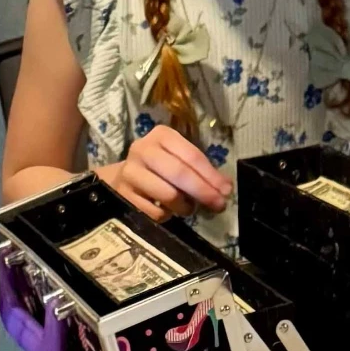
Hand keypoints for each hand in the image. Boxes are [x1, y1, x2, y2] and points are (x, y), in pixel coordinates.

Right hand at [95, 125, 231, 221]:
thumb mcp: (180, 159)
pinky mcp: (122, 194)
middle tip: (219, 205)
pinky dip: (167, 215)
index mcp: (162, 135)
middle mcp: (143, 150)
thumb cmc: (161, 166)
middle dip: (203, 191)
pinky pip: (154, 211)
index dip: (212, 175)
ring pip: (167, 194)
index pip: (192, 156)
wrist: (123, 177)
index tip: (227, 190)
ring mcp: (130, 172)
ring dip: (185, 206)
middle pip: (180, 173)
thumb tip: (225, 188)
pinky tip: (169, 210)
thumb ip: (201, 170)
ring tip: (190, 208)